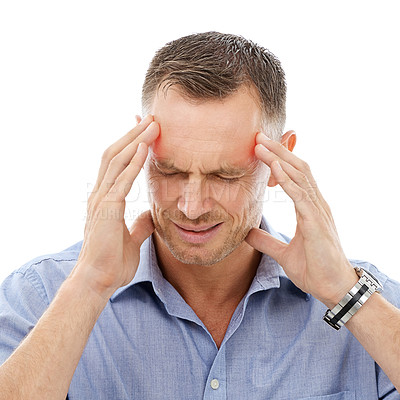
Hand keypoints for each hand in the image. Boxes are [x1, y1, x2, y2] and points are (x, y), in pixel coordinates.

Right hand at [74, 115, 159, 298]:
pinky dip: (133, 162)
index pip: (116, 162)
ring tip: (152, 124)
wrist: (98, 281)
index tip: (143, 129)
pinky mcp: (106, 209)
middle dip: (133, 134)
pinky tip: (145, 148)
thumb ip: (139, 225)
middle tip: (151, 118)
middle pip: (115, 154)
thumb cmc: (112, 262)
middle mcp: (100, 194)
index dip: (129, 144)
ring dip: (135, 140)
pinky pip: (122, 180)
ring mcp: (101, 199)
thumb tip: (149, 216)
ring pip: (116, 160)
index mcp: (105, 198)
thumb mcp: (132, 238)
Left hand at [245, 132, 357, 307]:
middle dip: (278, 151)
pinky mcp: (317, 223)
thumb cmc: (314, 270)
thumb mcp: (283, 253)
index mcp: (309, 208)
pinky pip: (302, 197)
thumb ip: (266, 242)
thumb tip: (247, 233)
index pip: (295, 176)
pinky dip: (289, 182)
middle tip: (258, 137)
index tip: (260, 148)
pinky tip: (276, 170)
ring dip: (280, 160)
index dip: (278, 161)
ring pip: (300, 177)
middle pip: (297, 169)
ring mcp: (318, 212)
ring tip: (262, 146)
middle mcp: (316, 204)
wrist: (333, 289)